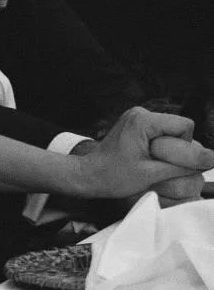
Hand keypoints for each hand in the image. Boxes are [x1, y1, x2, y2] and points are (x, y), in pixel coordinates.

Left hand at [63, 106, 213, 205]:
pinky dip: (159, 148)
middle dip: (175, 149)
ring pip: (171, 132)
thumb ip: (182, 165)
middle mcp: (140, 113)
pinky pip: (161, 133)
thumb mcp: (152, 174)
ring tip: (149, 163)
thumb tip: (210, 160)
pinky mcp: (135, 124)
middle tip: (156, 165)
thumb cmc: (114, 176)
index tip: (168, 162)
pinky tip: (145, 159)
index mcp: (143, 120)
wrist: (88, 175)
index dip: (183, 148)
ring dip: (168, 150)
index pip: (184, 126)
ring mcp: (137, 117)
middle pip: (179, 128)